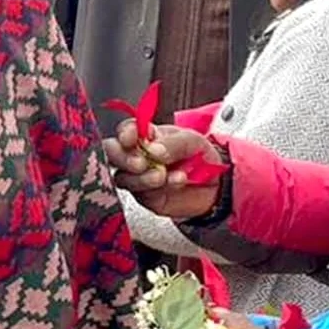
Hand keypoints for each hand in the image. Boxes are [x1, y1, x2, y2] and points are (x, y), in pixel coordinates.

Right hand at [104, 120, 222, 220]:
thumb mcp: (192, 141)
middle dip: (123, 158)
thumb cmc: (200, 157)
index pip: (125, 130)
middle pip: (112, 154)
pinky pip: (141, 194)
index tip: (131, 138)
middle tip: (141, 163)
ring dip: (142, 178)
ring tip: (163, 175)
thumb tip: (152, 149)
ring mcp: (137, 178)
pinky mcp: (145, 198)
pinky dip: (156, 189)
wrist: (216, 186)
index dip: (124, 133)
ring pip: (122, 177)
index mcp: (145, 136)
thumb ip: (172, 143)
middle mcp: (136, 155)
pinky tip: (174, 182)